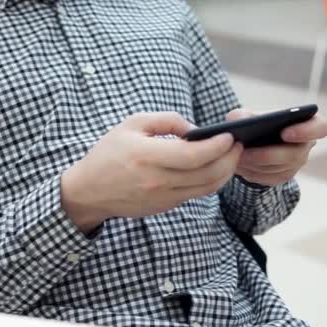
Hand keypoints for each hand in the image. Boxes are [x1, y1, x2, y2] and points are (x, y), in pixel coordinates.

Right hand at [61, 112, 243, 233]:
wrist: (89, 191)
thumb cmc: (108, 154)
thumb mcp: (132, 125)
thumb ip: (166, 121)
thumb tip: (194, 128)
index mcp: (148, 157)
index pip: (194, 155)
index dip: (218, 146)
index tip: (230, 136)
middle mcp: (158, 181)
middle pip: (208, 175)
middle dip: (230, 159)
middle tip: (238, 145)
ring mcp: (163, 197)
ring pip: (207, 188)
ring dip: (225, 172)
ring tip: (230, 156)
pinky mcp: (165, 206)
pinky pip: (195, 194)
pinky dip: (210, 181)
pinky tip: (213, 167)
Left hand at [227, 108, 326, 186]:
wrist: (252, 140)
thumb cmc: (256, 122)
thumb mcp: (248, 114)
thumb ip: (243, 114)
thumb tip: (238, 120)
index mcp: (307, 123)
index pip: (320, 128)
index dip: (306, 132)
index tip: (284, 133)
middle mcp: (306, 145)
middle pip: (294, 155)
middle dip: (267, 154)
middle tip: (244, 151)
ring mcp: (296, 164)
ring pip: (279, 169)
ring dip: (256, 164)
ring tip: (236, 157)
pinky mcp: (282, 176)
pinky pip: (269, 178)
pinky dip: (252, 172)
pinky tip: (239, 165)